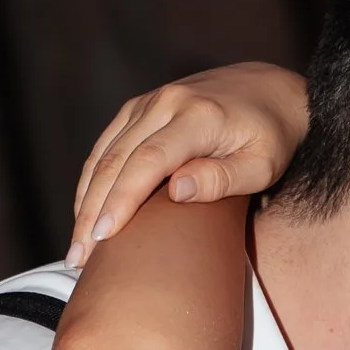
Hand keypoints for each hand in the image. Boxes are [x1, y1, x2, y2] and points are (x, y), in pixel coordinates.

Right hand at [69, 63, 309, 266]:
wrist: (272, 92)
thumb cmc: (273, 138)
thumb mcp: (263, 164)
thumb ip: (222, 178)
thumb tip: (177, 191)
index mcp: (198, 116)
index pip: (148, 161)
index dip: (122, 199)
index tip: (103, 236)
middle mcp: (168, 102)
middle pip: (117, 159)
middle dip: (92, 210)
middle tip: (78, 257)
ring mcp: (150, 101)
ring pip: (105, 153)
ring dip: (86, 199)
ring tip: (76, 243)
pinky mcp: (142, 107)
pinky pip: (108, 144)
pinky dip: (93, 179)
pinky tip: (85, 210)